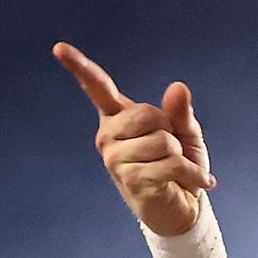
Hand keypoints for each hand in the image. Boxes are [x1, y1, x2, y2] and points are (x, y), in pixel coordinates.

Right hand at [55, 44, 211, 238]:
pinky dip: (191, 173)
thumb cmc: (181, 167)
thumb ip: (179, 111)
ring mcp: (115, 159)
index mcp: (117, 117)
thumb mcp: (186, 133)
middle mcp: (108, 136)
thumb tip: (177, 87)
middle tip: (173, 150)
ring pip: (161, 141)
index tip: (59, 48)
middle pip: (146, 114)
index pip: (97, 88)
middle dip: (171, 130)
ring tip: (178, 169)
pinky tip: (198, 182)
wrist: (184, 209)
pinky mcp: (130, 180)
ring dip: (181, 156)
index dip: (79, 66)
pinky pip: (169, 164)